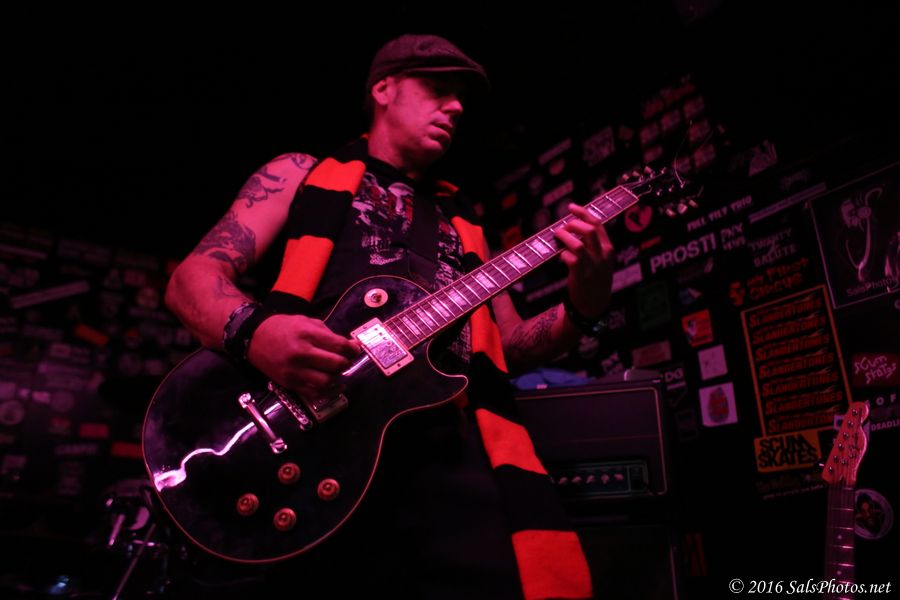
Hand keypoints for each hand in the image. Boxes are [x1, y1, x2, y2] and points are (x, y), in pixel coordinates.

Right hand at [246, 314, 360, 396]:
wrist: (254, 337)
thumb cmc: (283, 327)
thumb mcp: (306, 321)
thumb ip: (328, 333)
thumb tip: (349, 345)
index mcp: (307, 334)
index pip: (339, 345)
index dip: (352, 349)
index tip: (355, 350)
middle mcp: (302, 353)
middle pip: (336, 364)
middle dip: (346, 363)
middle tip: (346, 361)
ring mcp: (295, 371)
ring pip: (327, 382)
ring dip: (337, 379)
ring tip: (337, 374)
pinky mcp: (289, 383)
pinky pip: (313, 392)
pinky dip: (325, 391)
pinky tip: (330, 386)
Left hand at [553, 203, 614, 318]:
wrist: (594, 303)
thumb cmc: (594, 278)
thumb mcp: (601, 260)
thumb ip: (593, 245)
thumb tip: (574, 226)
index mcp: (608, 249)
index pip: (597, 224)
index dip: (583, 213)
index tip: (571, 207)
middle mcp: (603, 255)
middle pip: (587, 230)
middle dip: (572, 224)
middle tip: (563, 227)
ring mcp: (592, 266)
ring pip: (576, 243)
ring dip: (564, 237)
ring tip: (557, 236)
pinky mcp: (581, 275)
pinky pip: (569, 258)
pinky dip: (563, 255)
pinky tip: (561, 257)